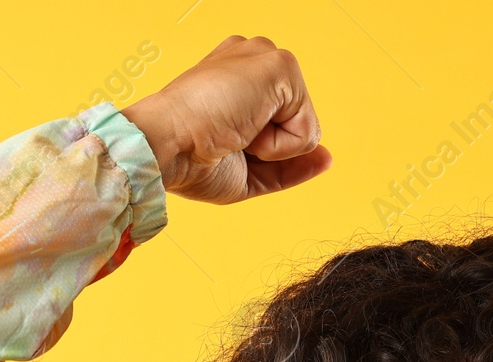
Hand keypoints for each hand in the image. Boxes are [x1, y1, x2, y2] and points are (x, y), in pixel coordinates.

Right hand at [122, 35, 331, 203]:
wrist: (165, 146)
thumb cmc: (191, 160)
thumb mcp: (249, 172)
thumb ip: (289, 166)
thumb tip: (327, 158)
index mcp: (238, 77)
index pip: (282, 126)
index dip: (264, 153)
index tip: (221, 142)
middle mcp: (252, 60)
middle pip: (298, 127)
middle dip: (271, 150)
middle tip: (226, 137)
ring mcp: (265, 57)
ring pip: (305, 129)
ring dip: (272, 148)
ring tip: (232, 130)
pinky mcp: (279, 65)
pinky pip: (306, 131)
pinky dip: (278, 146)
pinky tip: (242, 126)